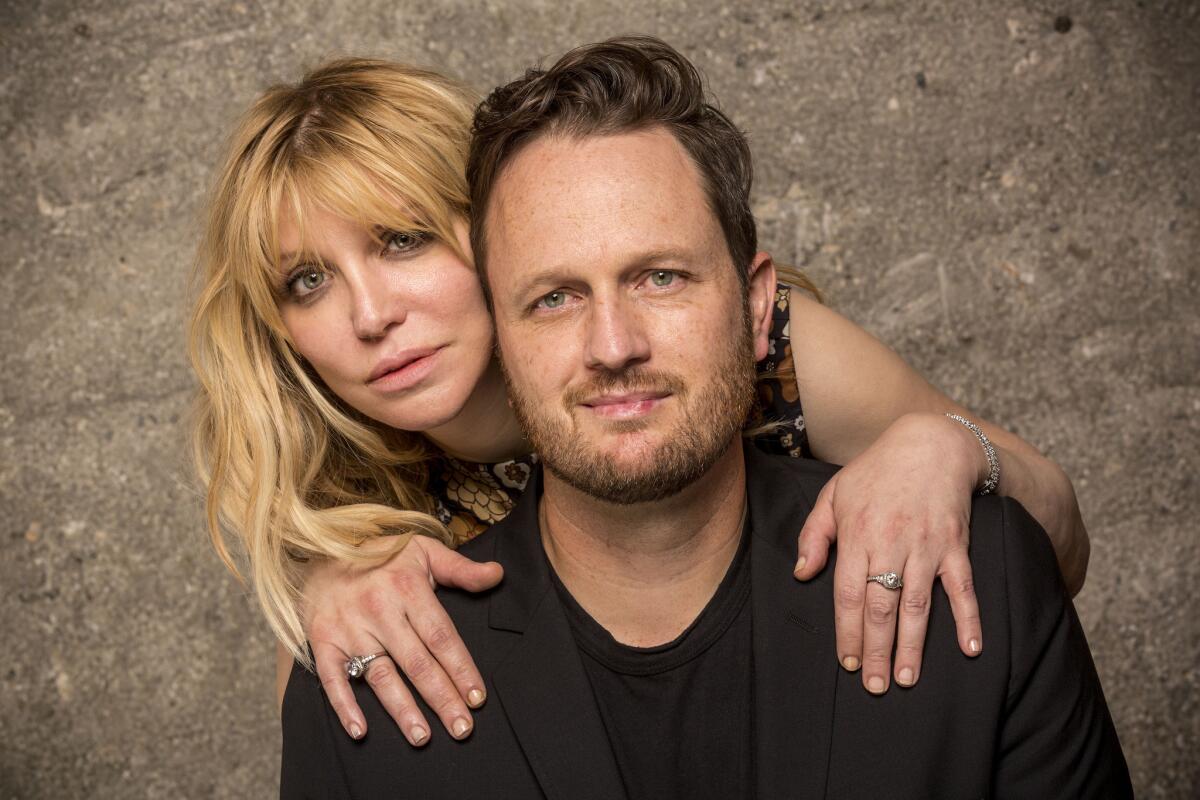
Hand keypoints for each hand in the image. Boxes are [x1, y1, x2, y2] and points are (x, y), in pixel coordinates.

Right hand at [302, 535, 503, 743]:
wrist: (319, 549)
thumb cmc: (380, 556)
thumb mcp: (423, 551)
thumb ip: (461, 568)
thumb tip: (497, 574)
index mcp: (407, 588)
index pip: (441, 636)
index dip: (461, 669)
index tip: (477, 698)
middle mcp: (379, 610)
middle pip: (417, 663)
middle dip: (442, 698)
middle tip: (461, 729)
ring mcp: (349, 628)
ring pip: (381, 676)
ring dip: (402, 710)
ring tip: (422, 737)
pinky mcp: (322, 641)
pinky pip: (332, 679)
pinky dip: (345, 706)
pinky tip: (361, 730)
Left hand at [792, 413, 984, 693]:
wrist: (930, 444)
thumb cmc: (875, 472)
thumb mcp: (834, 495)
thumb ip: (815, 535)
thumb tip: (803, 574)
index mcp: (858, 535)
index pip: (849, 594)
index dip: (848, 632)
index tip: (846, 662)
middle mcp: (892, 544)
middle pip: (881, 608)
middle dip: (876, 651)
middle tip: (874, 686)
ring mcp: (927, 547)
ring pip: (918, 605)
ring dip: (913, 646)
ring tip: (907, 679)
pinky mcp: (956, 547)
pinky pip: (964, 588)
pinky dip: (969, 619)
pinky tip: (970, 650)